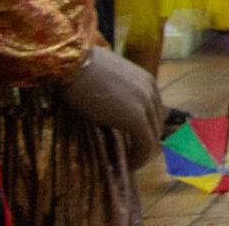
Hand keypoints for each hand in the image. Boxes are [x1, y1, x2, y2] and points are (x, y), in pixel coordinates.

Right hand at [59, 47, 163, 169]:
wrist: (72, 63)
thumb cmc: (79, 69)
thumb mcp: (105, 79)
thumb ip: (116, 92)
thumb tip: (110, 109)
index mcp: (146, 80)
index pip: (155, 111)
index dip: (146, 129)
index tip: (133, 143)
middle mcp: (151, 91)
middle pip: (156, 124)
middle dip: (145, 142)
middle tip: (130, 157)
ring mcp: (145, 104)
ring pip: (153, 137)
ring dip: (142, 153)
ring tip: (128, 164)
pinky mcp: (136, 118)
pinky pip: (145, 145)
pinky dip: (139, 158)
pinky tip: (127, 166)